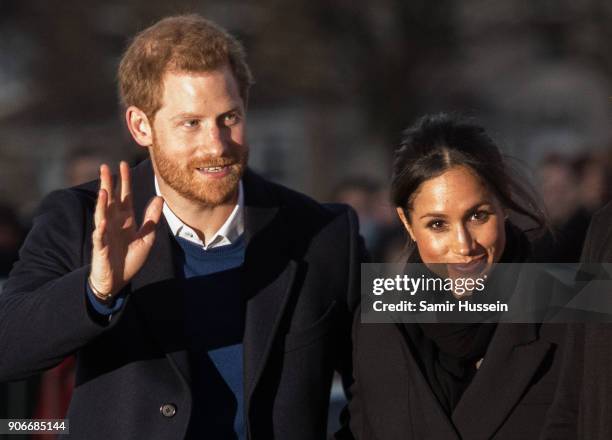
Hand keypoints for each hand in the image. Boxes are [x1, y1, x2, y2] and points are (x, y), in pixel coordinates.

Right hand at [89, 161, 163, 299]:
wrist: (119, 280)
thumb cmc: (130, 259)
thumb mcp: (146, 237)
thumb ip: (152, 218)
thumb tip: (159, 197)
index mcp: (126, 220)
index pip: (124, 196)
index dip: (124, 181)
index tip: (123, 164)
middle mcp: (114, 223)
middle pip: (110, 200)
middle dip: (107, 184)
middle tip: (105, 166)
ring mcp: (105, 234)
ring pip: (102, 215)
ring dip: (102, 203)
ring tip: (103, 190)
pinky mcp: (100, 248)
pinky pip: (99, 238)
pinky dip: (100, 230)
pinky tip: (102, 222)